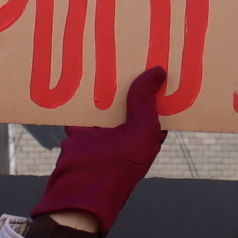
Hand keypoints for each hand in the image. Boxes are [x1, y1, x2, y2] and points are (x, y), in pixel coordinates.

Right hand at [31, 66, 166, 235]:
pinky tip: (80, 77)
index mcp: (147, 131)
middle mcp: (126, 129)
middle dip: (128, 77)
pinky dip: (78, 96)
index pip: (154, 100)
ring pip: (104, 100)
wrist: (80, 191)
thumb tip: (158, 71)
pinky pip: (80, 108)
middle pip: (128, 96)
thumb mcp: (140, 130)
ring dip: (102, 85)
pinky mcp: (79, 131)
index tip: (156, 54)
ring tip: (104, 55)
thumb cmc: (119, 167)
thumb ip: (144, 101)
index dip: (155, 81)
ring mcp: (102, 131)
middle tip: (128, 46)